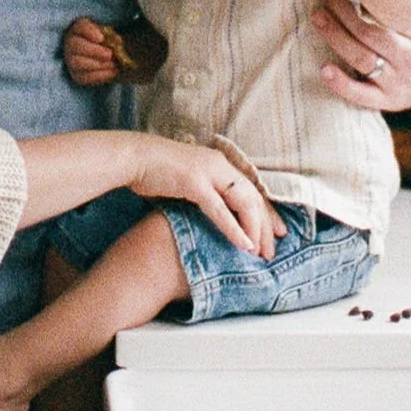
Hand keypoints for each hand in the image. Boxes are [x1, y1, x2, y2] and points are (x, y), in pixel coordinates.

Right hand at [63, 16, 122, 86]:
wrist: (104, 57)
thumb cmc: (106, 42)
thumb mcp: (109, 35)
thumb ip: (112, 36)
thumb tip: (117, 41)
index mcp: (79, 29)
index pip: (81, 26)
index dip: (90, 31)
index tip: (101, 38)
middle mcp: (71, 43)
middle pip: (77, 45)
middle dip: (94, 51)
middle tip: (110, 54)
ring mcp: (71, 60)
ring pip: (78, 63)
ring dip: (97, 64)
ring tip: (113, 64)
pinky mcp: (76, 75)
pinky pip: (84, 78)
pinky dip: (100, 76)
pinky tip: (112, 72)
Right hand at [128, 136, 281, 259]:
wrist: (133, 157)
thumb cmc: (156, 171)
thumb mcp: (189, 179)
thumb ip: (206, 191)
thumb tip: (217, 211)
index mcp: (220, 163)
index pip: (252, 190)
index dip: (267, 212)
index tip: (278, 232)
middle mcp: (220, 165)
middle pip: (254, 198)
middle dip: (265, 226)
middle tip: (273, 250)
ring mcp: (208, 172)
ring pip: (243, 203)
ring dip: (254, 230)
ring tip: (260, 252)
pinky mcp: (195, 183)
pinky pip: (220, 210)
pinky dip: (234, 228)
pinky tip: (244, 244)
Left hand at [310, 0, 410, 112]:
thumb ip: (410, 3)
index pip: (388, 13)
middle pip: (369, 33)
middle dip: (342, 11)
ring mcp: (399, 82)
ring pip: (361, 59)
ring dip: (336, 37)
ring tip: (319, 17)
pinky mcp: (388, 101)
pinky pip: (362, 96)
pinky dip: (342, 84)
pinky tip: (325, 70)